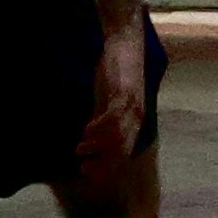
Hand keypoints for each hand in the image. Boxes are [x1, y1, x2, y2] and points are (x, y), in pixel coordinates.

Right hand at [71, 20, 151, 186]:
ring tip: (80, 150)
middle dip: (102, 164)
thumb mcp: (109, 101)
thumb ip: (103, 119)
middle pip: (122, 151)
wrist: (126, 44)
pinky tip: (86, 131)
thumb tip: (90, 139)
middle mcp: (137, 118)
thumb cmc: (117, 73)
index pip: (123, 154)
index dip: (107, 168)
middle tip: (84, 168)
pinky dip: (99, 127)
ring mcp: (132, 106)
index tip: (89, 173)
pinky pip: (113, 117)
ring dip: (97, 147)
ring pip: (117, 138)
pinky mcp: (124, 93)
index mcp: (134, 122)